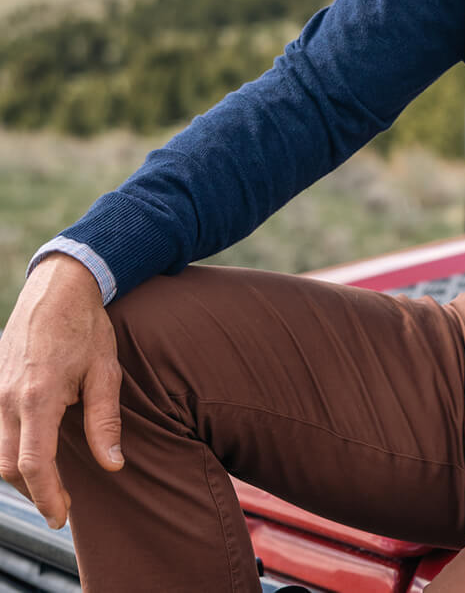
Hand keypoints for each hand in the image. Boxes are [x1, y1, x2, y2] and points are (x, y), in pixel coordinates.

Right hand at [0, 254, 123, 528]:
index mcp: (37, 398)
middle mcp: (6, 399)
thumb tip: (113, 465)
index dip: (47, 497)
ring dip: (20, 472)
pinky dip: (9, 448)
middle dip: (33, 491)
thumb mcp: (105, 372)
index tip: (61, 516)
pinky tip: (32, 450)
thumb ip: (105, 422)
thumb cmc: (86, 328)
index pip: (33, 465)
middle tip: (61, 504)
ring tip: (50, 482)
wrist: (58, 288)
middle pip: (8, 467)